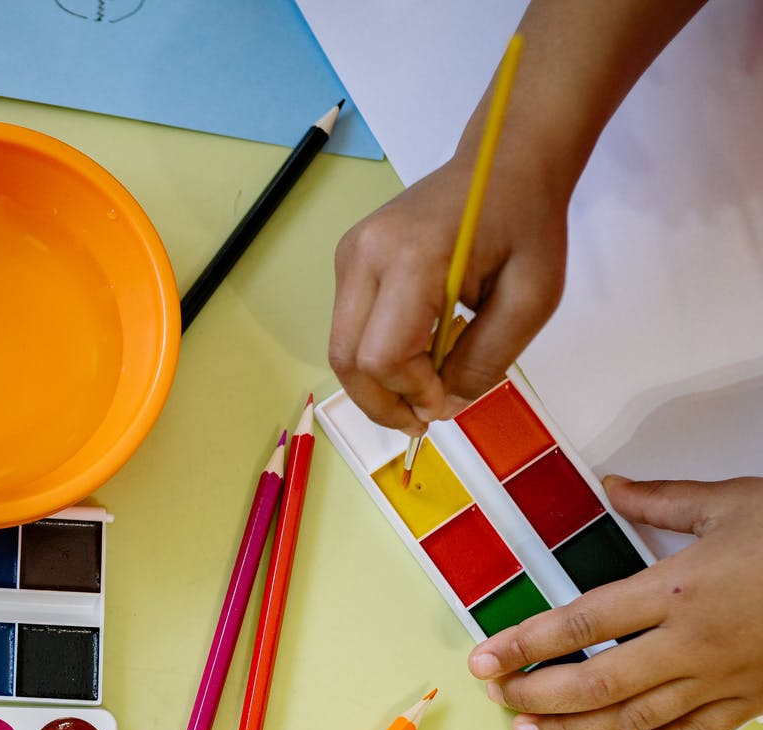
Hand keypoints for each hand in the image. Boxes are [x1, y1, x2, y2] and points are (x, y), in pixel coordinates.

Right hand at [329, 153, 567, 435]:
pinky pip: (349, 328)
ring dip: (377, 383)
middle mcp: (364, 255)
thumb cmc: (527, 223)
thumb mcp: (532, 299)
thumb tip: (444, 405)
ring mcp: (349, 255)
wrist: (504, 162)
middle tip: (420, 422)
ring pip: (342, 348)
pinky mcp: (349, 259)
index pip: (384, 354)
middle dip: (382, 402)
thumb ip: (486, 359)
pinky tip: (413, 358)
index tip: (446, 405)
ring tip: (420, 393)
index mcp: (412, 258)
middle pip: (347, 358)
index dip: (411, 393)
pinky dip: (375, 357)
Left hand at [469, 476, 762, 729]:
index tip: (485, 658)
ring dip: (575, 729)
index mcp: (679, 587)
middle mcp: (693, 640)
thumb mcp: (732, 503)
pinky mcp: (751, 701)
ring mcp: (722, 676)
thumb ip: (662, 500)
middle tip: (498, 698)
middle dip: (538, 692)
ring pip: (635, 715)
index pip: (583, 621)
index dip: (526, 643)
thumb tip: (614, 487)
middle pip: (597, 677)